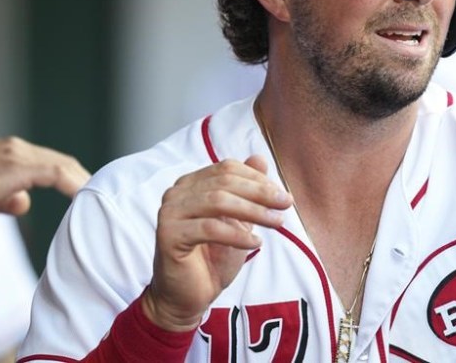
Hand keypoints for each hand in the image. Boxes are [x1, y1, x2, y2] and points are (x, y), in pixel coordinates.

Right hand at [0, 137, 89, 221]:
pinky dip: (73, 185)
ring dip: (81, 182)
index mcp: (10, 151)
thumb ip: (7, 197)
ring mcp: (17, 153)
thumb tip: (25, 202)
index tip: (85, 193)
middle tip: (100, 198)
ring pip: (62, 166)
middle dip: (82, 179)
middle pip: (61, 162)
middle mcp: (17, 147)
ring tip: (97, 200)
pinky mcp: (17, 165)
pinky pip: (56, 173)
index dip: (70, 177)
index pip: (51, 162)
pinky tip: (83, 198)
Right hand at [142, 156, 291, 330]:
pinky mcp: (168, 235)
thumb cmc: (213, 257)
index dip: (258, 179)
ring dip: (254, 211)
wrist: (189, 297)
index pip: (227, 168)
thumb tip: (260, 157)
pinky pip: (210, 228)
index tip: (283, 195)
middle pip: (224, 182)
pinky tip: (256, 244)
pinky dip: (237, 235)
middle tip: (286, 203)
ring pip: (218, 201)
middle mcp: (176, 193)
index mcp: (191, 184)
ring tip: (277, 223)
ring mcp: (169, 212)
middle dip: (260, 192)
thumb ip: (246, 190)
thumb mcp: (238, 221)